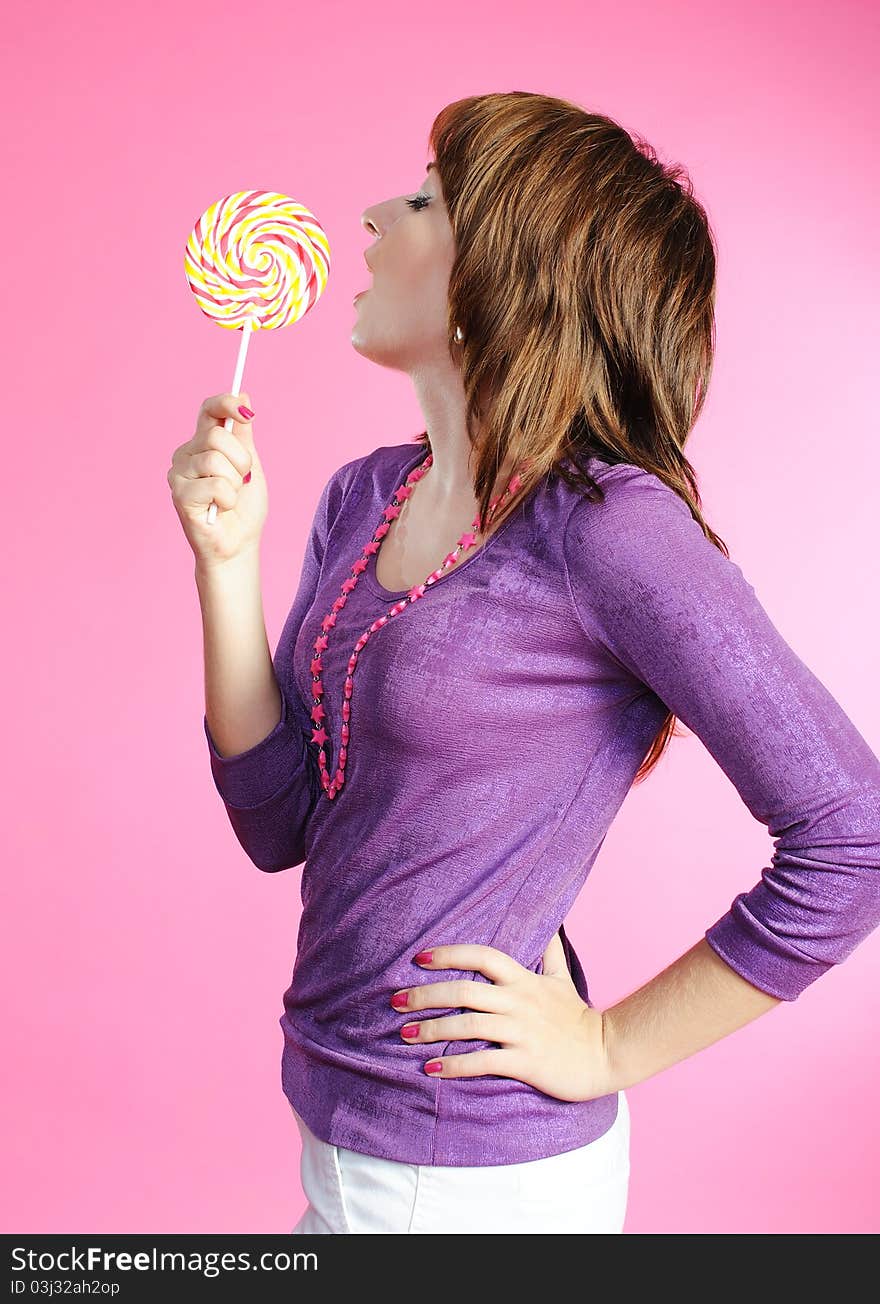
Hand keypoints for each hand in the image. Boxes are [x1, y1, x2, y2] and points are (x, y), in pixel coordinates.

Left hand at [389, 934, 615, 1101]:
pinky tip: (431, 1070)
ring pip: (468, 1025)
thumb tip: (551, 921)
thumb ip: (550, 951)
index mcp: (524, 980)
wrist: (607, 1054)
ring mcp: (521, 1032)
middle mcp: (519, 1002)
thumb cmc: (577, 1018)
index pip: (482, 956)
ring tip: (405, 1034)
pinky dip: (454, 1065)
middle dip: (425, 995)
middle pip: (464, 990)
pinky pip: (482, 1061)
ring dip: (432, 1029)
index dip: (450, 954)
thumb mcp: (563, 978)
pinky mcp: (525, 1062)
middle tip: (395, 1001)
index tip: (419, 958)